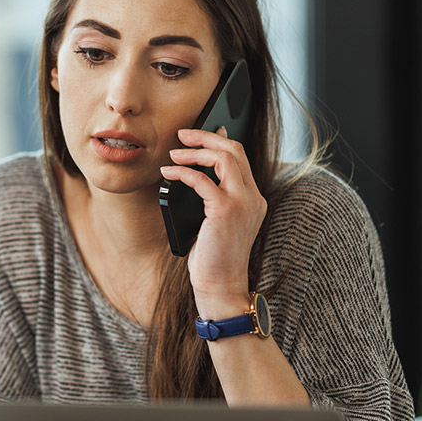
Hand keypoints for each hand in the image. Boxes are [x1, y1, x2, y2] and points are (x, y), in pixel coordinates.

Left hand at [160, 127, 267, 318]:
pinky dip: (183, 172)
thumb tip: (195, 171)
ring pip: (224, 158)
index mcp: (253, 199)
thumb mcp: (217, 222)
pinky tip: (168, 175)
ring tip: (173, 155)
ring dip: (195, 152)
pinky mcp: (225, 211)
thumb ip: (214, 197)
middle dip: (206, 137)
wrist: (221, 286)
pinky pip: (202, 180)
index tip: (196, 136)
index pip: (240, 157)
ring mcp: (242, 203)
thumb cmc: (213, 258)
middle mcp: (252, 197)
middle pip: (234, 150)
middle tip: (182, 134)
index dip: (217, 141)